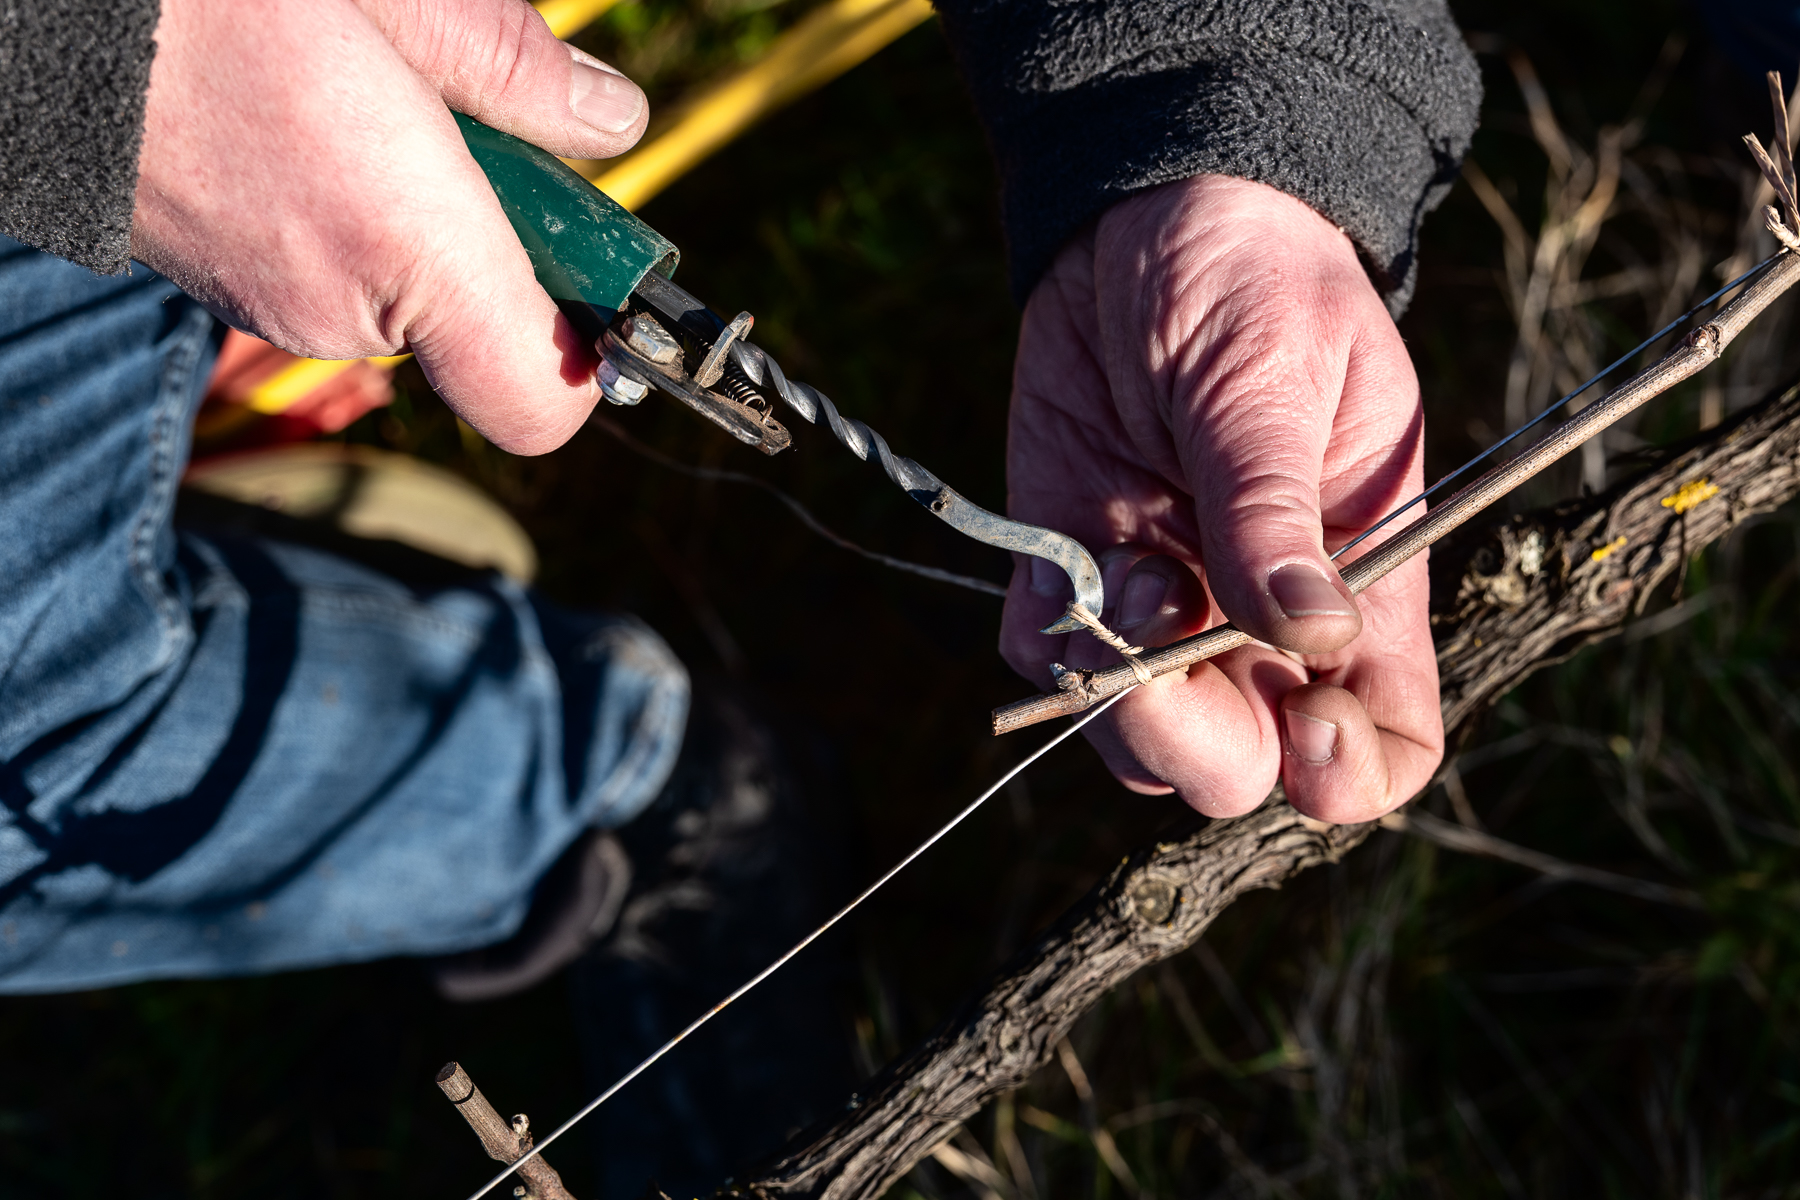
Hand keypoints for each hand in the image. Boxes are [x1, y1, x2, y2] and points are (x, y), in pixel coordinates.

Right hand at [131, 0, 649, 453]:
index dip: (597, 356)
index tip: (604, 275)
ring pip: (401, 287)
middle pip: (481, 325)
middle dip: (503, 232)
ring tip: (352, 86)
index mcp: (400, 245)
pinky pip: (325, 264)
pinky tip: (296, 106)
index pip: (545, 404)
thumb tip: (609, 122)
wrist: (23, 5)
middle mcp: (331, 307)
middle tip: (463, 115)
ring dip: (418, 206)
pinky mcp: (211, 278)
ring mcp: (259, 302)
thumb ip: (514, 69)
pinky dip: (343, 201)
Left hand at [1000, 175, 1442, 823]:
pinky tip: (1064, 551)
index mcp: (1359, 580)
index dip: (1352, 771)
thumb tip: (1308, 634)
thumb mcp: (1279, 378)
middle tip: (1161, 661)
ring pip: (1137, 735)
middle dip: (1203, 744)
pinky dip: (1046, 636)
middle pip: (1246, 762)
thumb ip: (1278, 508)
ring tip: (1114, 572)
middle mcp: (1262, 615)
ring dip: (1114, 688)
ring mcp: (1167, 600)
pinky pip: (1048, 658)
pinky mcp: (1074, 569)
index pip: (1387, 735)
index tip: (1308, 734)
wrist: (1148, 211)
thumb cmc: (1257, 277)